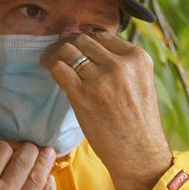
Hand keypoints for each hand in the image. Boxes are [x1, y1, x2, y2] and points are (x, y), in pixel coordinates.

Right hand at [0, 141, 57, 189]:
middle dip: (29, 150)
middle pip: (23, 162)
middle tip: (33, 145)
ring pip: (38, 179)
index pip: (0, 152)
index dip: (3, 146)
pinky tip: (50, 180)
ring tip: (48, 153)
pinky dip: (48, 188)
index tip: (5, 147)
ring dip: (44, 163)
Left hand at [45, 32, 172, 189]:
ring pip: (67, 50)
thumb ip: (120, 64)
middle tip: (60, 52)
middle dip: (68, 44)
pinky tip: (49, 68)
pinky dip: (51, 65)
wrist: (139, 153)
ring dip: (55, 53)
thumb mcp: (139, 83)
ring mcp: (102, 79)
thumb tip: (87, 47)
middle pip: (83, 40)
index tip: (78, 48)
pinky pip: (58, 68)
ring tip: (51, 59)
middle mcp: (121, 65)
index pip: (103, 36)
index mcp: (138, 58)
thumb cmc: (138, 122)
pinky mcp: (84, 94)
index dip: (86, 41)